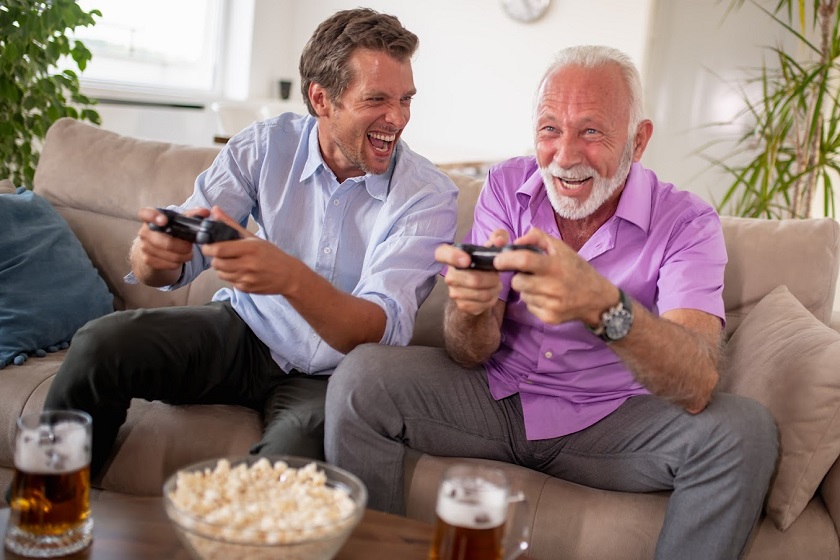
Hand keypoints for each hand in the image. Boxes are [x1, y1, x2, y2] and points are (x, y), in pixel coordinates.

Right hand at [134, 207, 209, 271]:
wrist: (156, 250)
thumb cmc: (170, 231)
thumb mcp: (179, 221)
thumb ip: (192, 215)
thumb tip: (205, 212)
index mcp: (151, 218)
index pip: (146, 214)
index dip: (154, 216)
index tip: (164, 220)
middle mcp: (145, 232)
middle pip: (166, 242)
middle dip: (183, 246)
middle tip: (190, 246)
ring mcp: (144, 247)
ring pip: (169, 255)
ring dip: (184, 256)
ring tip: (188, 252)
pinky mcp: (148, 260)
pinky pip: (168, 264)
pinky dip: (178, 263)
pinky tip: (180, 258)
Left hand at [199, 206, 300, 293]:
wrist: (288, 275)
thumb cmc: (272, 255)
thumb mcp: (254, 238)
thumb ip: (232, 225)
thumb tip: (215, 210)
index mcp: (249, 248)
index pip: (218, 249)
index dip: (208, 248)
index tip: (208, 245)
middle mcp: (248, 264)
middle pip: (216, 263)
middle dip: (214, 258)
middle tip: (220, 254)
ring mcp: (247, 278)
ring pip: (220, 274)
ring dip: (221, 268)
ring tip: (231, 262)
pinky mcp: (246, 288)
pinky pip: (229, 282)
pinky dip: (230, 276)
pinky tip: (241, 271)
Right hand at [436, 229, 509, 315]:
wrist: (479, 289)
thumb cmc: (483, 265)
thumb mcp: (490, 249)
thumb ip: (498, 238)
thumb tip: (500, 240)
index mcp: (452, 257)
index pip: (442, 254)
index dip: (453, 257)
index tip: (468, 260)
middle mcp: (450, 275)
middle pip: (474, 279)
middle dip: (492, 279)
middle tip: (497, 276)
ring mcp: (454, 292)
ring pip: (481, 293)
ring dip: (494, 290)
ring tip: (495, 285)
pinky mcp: (462, 305)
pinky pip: (482, 304)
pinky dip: (492, 300)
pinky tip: (491, 294)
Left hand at [494, 228, 616, 325]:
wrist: (596, 299)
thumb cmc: (577, 269)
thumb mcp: (562, 248)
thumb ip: (538, 238)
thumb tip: (516, 241)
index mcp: (555, 266)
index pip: (524, 260)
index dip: (507, 259)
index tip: (498, 260)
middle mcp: (553, 286)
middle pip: (517, 281)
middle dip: (518, 276)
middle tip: (530, 274)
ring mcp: (551, 304)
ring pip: (522, 294)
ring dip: (527, 289)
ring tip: (543, 285)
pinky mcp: (549, 318)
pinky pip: (529, 306)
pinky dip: (534, 300)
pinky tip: (547, 297)